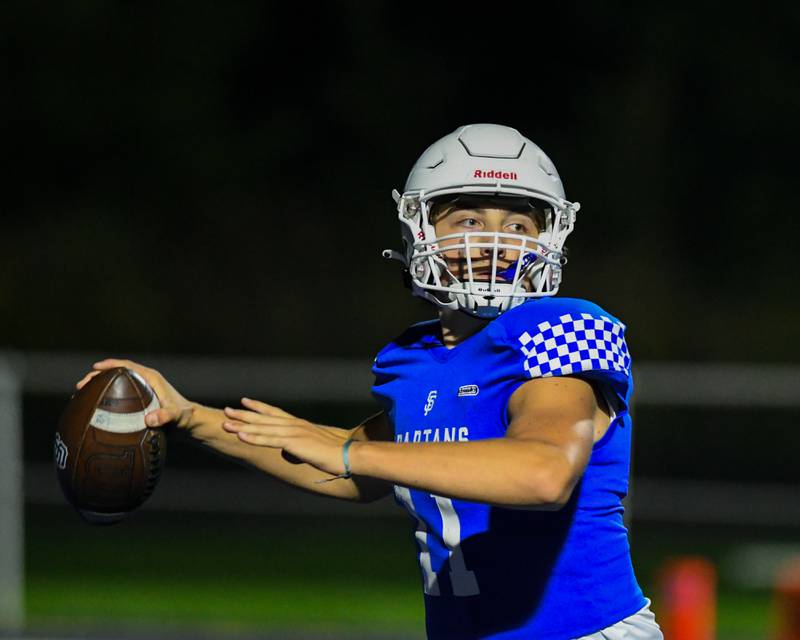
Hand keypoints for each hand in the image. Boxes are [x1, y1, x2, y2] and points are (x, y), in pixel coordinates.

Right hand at [76, 358, 195, 428]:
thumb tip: (149, 419)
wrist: (189, 424)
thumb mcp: (176, 416)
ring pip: (115, 383)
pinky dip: (105, 397)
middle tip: (80, 385)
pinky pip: (118, 395)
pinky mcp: (139, 400)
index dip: (111, 364)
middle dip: (98, 376)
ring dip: (99, 386)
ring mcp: (141, 390)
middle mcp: (145, 381)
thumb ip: (166, 416)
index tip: (94, 367)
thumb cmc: (185, 418)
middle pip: (117, 373)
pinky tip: (93, 407)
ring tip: (80, 394)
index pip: (128, 365)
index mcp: (151, 378)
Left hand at [222, 398, 349, 476]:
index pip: (275, 413)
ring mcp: (294, 433)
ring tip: (225, 424)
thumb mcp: (314, 448)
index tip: (244, 401)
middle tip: (226, 410)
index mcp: (299, 425)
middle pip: (264, 418)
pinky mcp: (294, 443)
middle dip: (244, 415)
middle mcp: (294, 425)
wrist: (349, 455)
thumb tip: (290, 452)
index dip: (259, 407)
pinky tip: (241, 436)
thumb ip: (300, 447)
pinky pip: (270, 440)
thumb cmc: (336, 454)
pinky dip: (254, 437)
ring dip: (242, 426)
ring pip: (263, 428)